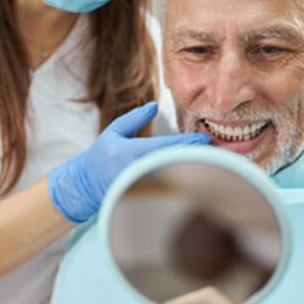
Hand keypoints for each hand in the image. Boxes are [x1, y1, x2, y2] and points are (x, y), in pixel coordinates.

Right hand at [48, 102, 210, 222]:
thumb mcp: (113, 131)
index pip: (165, 147)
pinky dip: (182, 180)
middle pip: (174, 164)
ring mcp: (140, 187)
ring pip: (173, 177)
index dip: (187, 143)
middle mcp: (136, 171)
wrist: (86, 185)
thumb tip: (154, 106)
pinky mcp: (143, 197)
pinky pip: (167, 187)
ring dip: (192, 169)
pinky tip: (195, 175)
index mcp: (129, 153)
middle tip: (217, 151)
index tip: (205, 139)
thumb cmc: (101, 155)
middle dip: (195, 157)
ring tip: (212, 162)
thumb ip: (134, 118)